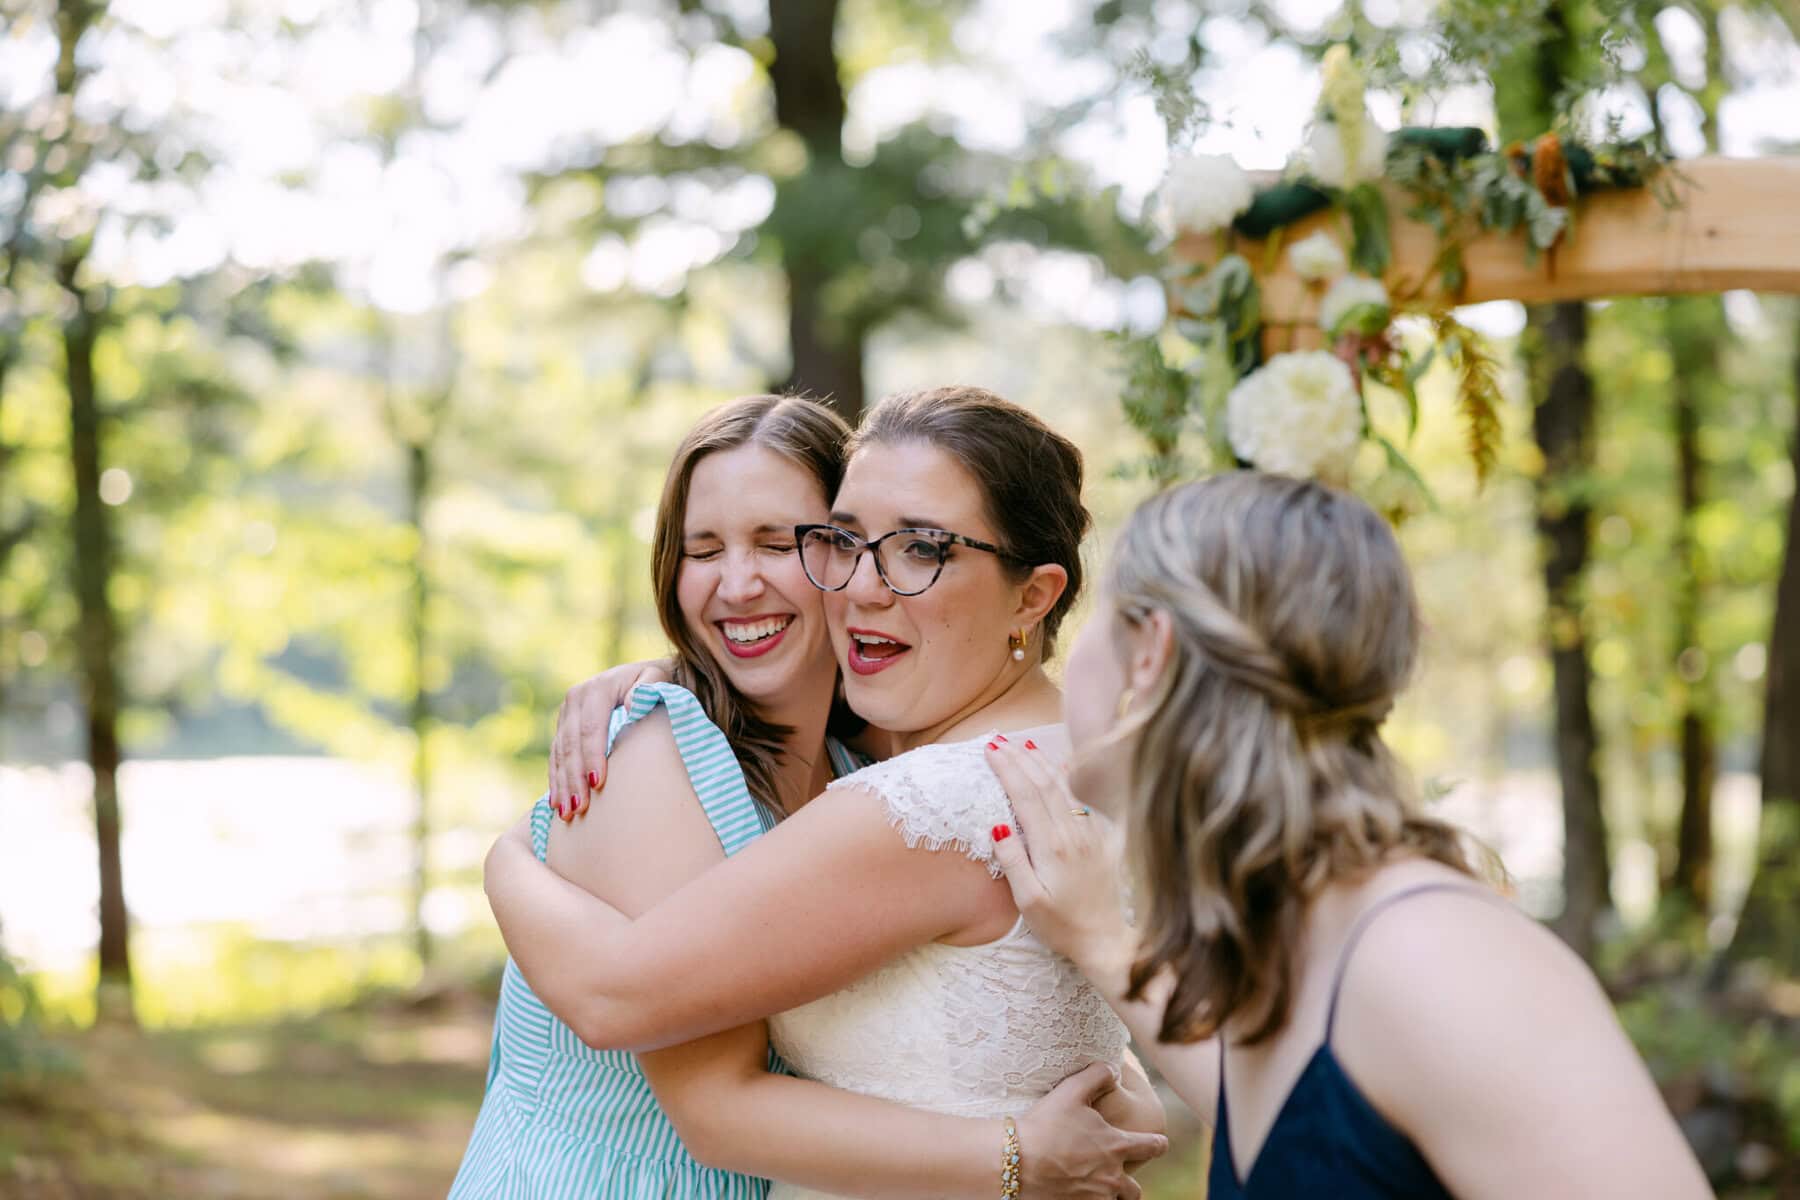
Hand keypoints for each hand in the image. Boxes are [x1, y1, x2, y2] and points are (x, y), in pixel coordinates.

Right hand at [548, 658, 674, 821]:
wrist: (641, 674)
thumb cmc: (656, 682)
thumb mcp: (657, 678)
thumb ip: (649, 687)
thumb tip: (632, 705)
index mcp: (598, 688)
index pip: (592, 727)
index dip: (593, 756)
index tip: (597, 783)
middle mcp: (576, 698)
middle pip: (571, 744)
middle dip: (574, 778)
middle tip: (580, 808)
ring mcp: (567, 713)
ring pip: (560, 752)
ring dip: (562, 784)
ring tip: (567, 813)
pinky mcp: (563, 725)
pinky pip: (556, 755)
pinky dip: (556, 780)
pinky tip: (557, 803)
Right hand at [984, 740, 1133, 976]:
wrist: (1107, 939)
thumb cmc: (1062, 925)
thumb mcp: (1028, 901)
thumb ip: (1013, 860)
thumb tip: (997, 825)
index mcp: (1052, 846)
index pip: (1025, 795)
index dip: (1007, 769)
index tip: (990, 750)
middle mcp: (1073, 833)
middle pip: (1044, 783)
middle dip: (1019, 758)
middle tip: (998, 739)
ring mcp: (1090, 833)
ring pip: (1064, 786)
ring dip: (1041, 762)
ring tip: (1022, 744)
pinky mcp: (1101, 838)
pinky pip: (1080, 798)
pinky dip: (1066, 777)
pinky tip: (1060, 765)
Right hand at [1015, 1062, 1168, 1198]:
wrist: (1016, 1161)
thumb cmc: (1045, 1124)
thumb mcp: (1071, 1090)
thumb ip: (1098, 1075)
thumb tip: (1113, 1070)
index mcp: (1117, 1147)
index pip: (1152, 1147)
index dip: (1157, 1144)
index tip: (1159, 1143)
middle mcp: (1112, 1177)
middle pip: (1135, 1191)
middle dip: (1129, 1185)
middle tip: (1117, 1176)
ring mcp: (1095, 1198)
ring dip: (1109, 1196)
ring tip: (1095, 1186)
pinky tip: (1075, 1192)